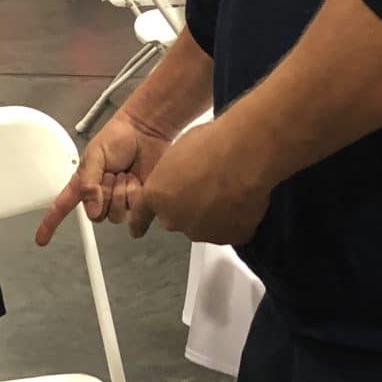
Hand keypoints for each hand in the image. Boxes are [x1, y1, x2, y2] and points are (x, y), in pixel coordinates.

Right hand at [35, 110, 174, 246]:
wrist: (145, 132)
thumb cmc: (118, 136)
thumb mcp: (95, 156)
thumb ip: (89, 184)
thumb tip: (92, 211)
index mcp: (82, 183)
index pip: (61, 207)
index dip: (50, 224)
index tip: (41, 239)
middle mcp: (99, 194)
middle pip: (96, 217)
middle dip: (104, 196)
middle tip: (110, 174)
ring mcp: (118, 198)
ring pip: (116, 216)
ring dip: (121, 194)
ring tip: (124, 174)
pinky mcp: (137, 200)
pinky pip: (134, 212)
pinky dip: (135, 195)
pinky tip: (136, 180)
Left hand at [134, 121, 268, 246]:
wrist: (244, 154)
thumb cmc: (213, 144)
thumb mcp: (179, 153)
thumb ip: (175, 174)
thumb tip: (185, 177)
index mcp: (157, 195)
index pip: (141, 215)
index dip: (140, 223)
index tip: (137, 231)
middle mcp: (175, 219)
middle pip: (178, 219)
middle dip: (189, 208)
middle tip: (207, 188)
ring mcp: (202, 231)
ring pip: (204, 226)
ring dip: (213, 215)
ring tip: (229, 190)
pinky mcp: (230, 237)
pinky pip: (231, 231)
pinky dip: (236, 220)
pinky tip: (243, 200)